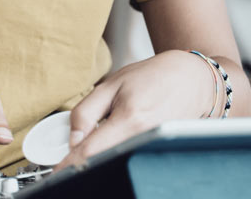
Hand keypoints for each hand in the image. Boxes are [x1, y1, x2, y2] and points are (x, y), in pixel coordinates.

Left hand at [55, 50, 219, 170]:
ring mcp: (154, 149)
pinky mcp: (160, 154)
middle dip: (85, 163)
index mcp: (129, 119)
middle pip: (104, 161)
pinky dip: (119, 156)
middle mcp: (144, 138)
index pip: (90, 153)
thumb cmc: (154, 77)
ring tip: (99, 145)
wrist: (194, 79)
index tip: (56, 173)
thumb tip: (72, 140)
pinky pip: (132, 160)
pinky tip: (119, 145)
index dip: (69, 166)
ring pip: (118, 162)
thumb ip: (86, 112)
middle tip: (73, 158)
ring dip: (103, 158)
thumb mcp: (113, 83)